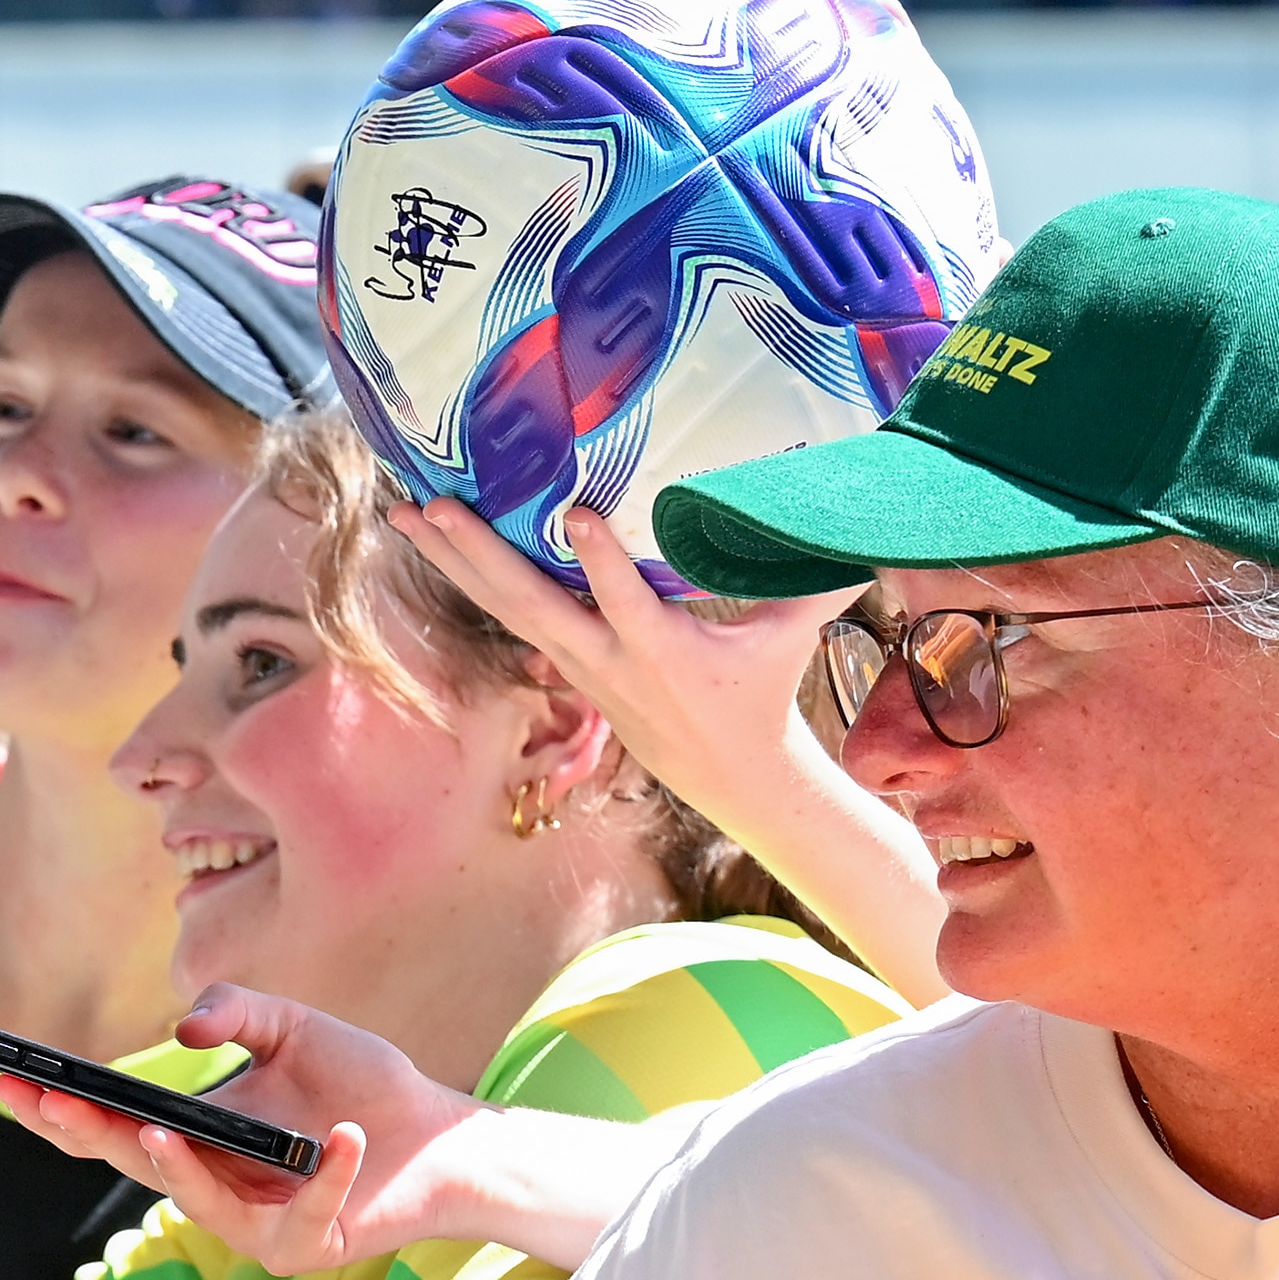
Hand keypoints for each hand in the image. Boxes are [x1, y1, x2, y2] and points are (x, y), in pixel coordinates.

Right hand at [0, 986, 484, 1276]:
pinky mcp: (305, 1246)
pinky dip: (327, 1176)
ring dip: (176, 1168)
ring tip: (154, 1130)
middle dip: (82, 1131)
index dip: (57, 1106)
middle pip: (128, 1164)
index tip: (9, 1077)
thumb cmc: (361, 1083)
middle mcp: (209, 1186)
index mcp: (192, 1138)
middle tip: (43, 1098)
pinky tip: (343, 1139)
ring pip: (196, 1203)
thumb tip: (180, 1032)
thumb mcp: (291, 1027)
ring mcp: (251, 1225)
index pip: (108, 1126)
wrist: (437, 1135)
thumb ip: (235, 1010)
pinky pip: (305, 1214)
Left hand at [393, 496, 831, 850]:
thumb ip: (821, 580)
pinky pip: (505, 614)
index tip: (577, 517)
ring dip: (452, 562)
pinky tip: (431, 541)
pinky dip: (468, 577)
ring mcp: (574, 662)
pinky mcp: (561, 661)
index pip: (627, 603)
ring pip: (504, 607)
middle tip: (436, 508)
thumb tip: (873, 520)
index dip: (603, 562)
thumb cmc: (760, 691)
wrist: (726, 772)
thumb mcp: (793, 638)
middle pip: (533, 606)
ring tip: (405, 514)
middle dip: (482, 558)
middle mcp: (604, 658)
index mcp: (663, 650)